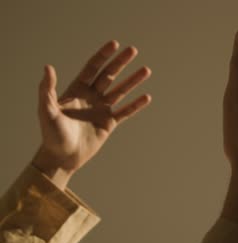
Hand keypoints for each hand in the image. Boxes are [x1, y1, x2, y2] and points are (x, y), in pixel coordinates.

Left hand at [32, 41, 151, 189]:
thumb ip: (47, 89)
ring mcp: (101, 109)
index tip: (114, 44)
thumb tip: (48, 67)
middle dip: (120, 62)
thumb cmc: (51, 135)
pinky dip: (136, 105)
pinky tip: (146, 97)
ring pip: (120, 91)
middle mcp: (91, 96)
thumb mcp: (46, 110)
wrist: (62, 157)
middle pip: (109, 75)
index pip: (92, 68)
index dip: (103, 55)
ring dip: (133, 80)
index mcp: (77, 90)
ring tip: (146, 70)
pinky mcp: (109, 123)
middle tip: (133, 50)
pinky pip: (125, 111)